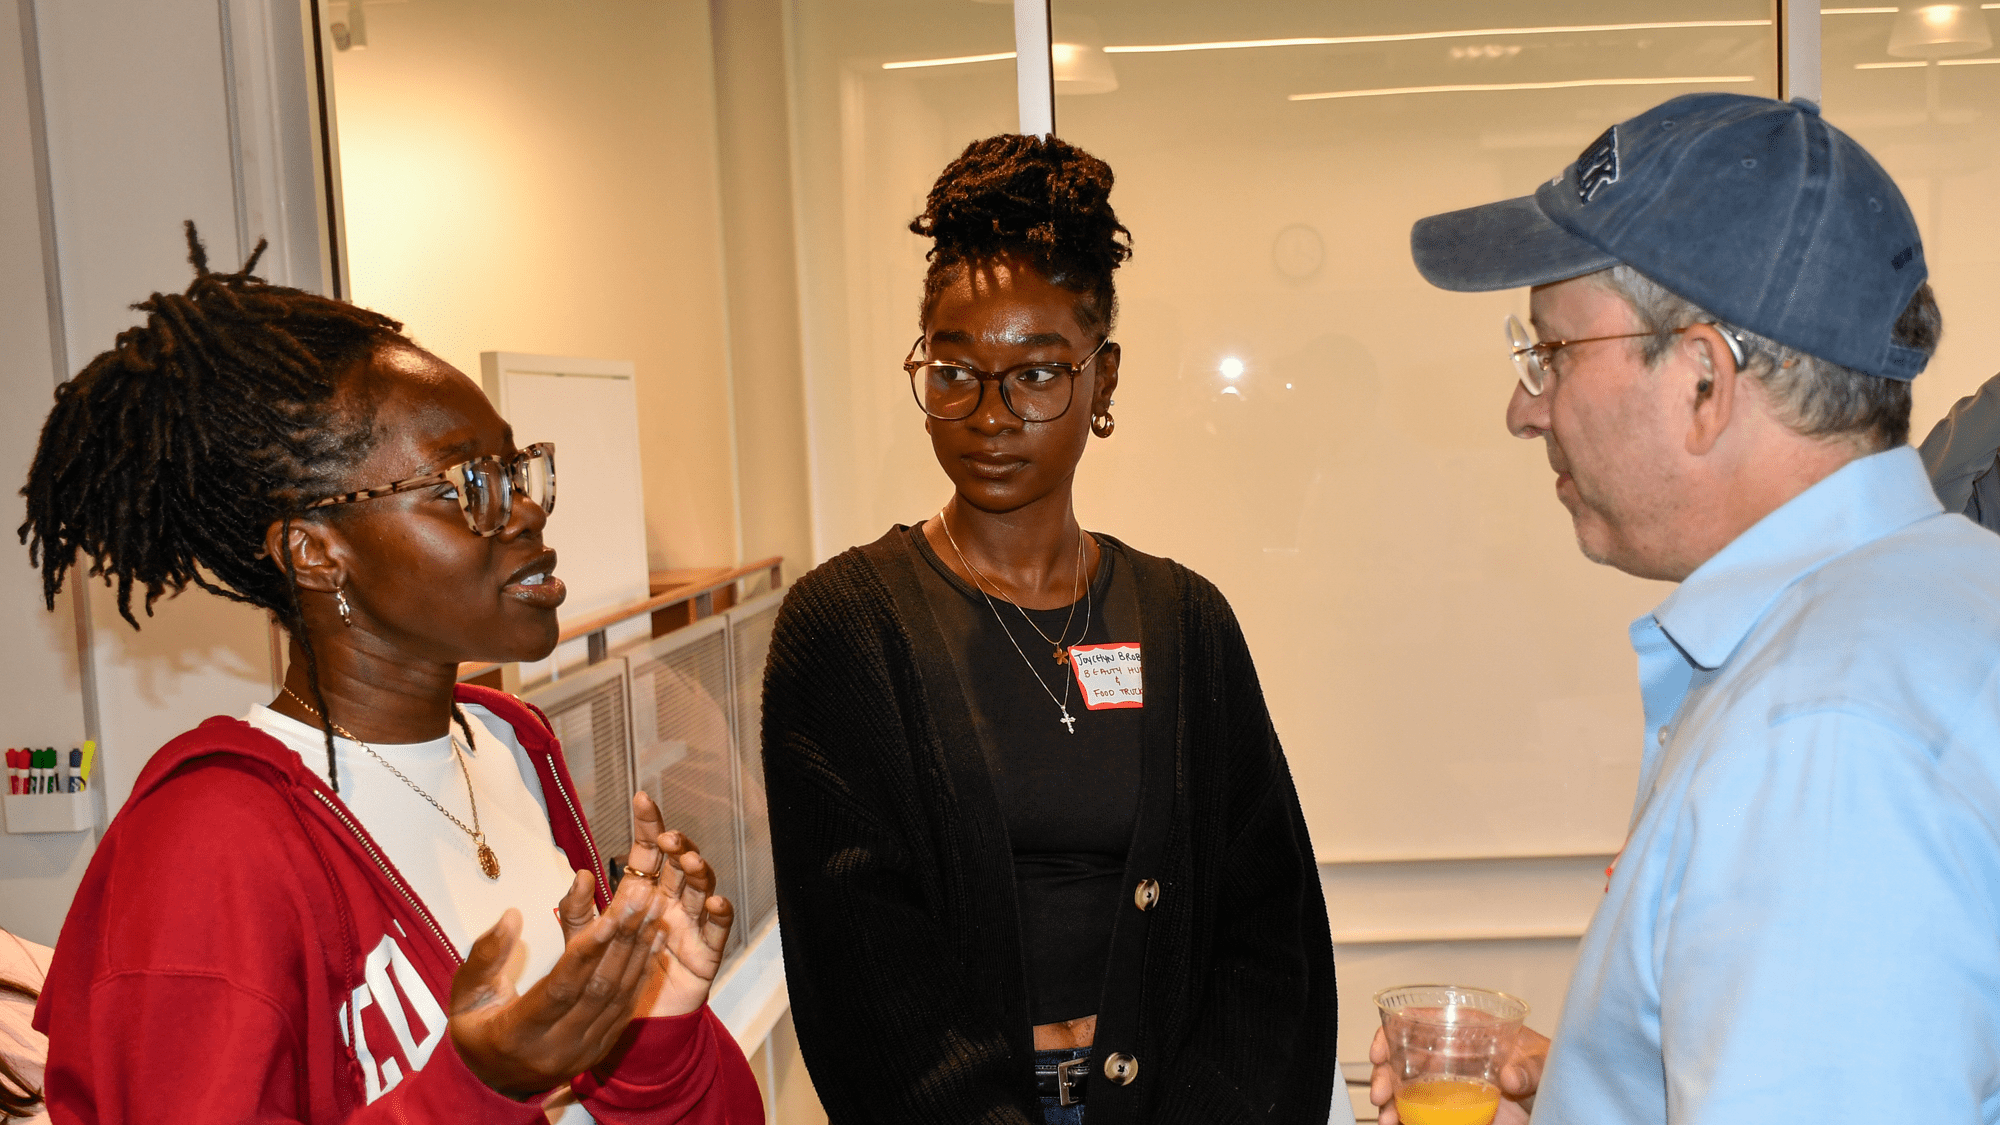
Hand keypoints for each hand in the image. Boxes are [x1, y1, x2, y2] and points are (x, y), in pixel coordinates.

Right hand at [448, 868, 667, 1098]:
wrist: (493, 1081)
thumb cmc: (475, 1027)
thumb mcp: (466, 993)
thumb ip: (485, 955)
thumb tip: (511, 915)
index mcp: (516, 1034)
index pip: (561, 988)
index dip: (587, 951)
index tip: (611, 914)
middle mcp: (555, 1048)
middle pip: (598, 989)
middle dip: (624, 939)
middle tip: (644, 896)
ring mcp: (582, 1052)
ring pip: (619, 997)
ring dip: (640, 949)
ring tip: (655, 906)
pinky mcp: (600, 1050)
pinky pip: (626, 1008)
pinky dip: (641, 970)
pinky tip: (654, 938)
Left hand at [556, 792, 734, 1019]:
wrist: (622, 1025)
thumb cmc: (607, 977)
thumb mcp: (583, 944)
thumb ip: (577, 912)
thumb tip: (581, 874)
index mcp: (642, 895)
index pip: (647, 854)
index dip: (647, 826)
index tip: (641, 799)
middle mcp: (669, 904)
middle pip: (678, 864)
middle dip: (676, 846)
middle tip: (666, 838)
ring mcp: (689, 926)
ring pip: (701, 888)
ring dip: (698, 871)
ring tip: (688, 861)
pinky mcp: (705, 953)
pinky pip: (718, 929)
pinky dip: (720, 913)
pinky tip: (714, 902)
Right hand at [1368, 1024, 1548, 1124]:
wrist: (1555, 1096)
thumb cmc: (1548, 1067)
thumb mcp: (1545, 1062)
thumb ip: (1531, 1067)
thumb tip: (1510, 1074)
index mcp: (1469, 1030)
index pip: (1420, 1021)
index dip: (1392, 1032)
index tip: (1381, 1052)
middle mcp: (1453, 1053)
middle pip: (1405, 1055)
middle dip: (1385, 1074)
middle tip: (1380, 1095)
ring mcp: (1450, 1081)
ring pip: (1407, 1085)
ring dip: (1391, 1101)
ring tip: (1388, 1118)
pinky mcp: (1452, 1106)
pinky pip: (1421, 1109)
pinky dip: (1405, 1116)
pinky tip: (1398, 1124)